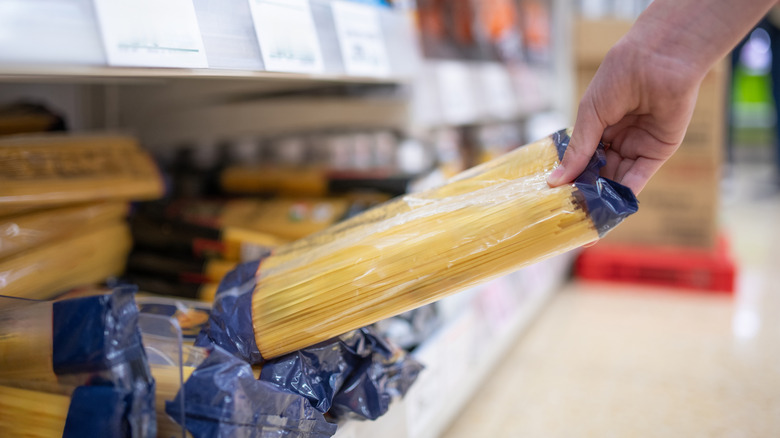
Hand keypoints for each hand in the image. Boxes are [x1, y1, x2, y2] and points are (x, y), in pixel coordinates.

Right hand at [547, 32, 703, 193]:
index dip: (572, 172)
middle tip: (570, 205)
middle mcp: (618, 136)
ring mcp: (638, 144)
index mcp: (599, 124)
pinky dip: (626, 190)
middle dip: (587, 186)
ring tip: (587, 209)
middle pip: (600, 169)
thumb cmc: (619, 78)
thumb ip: (578, 149)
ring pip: (618, 175)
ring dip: (604, 192)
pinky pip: (640, 175)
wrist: (658, 62)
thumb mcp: (590, 114)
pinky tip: (612, 205)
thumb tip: (555, 180)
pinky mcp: (658, 151)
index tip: (557, 191)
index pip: (583, 155)